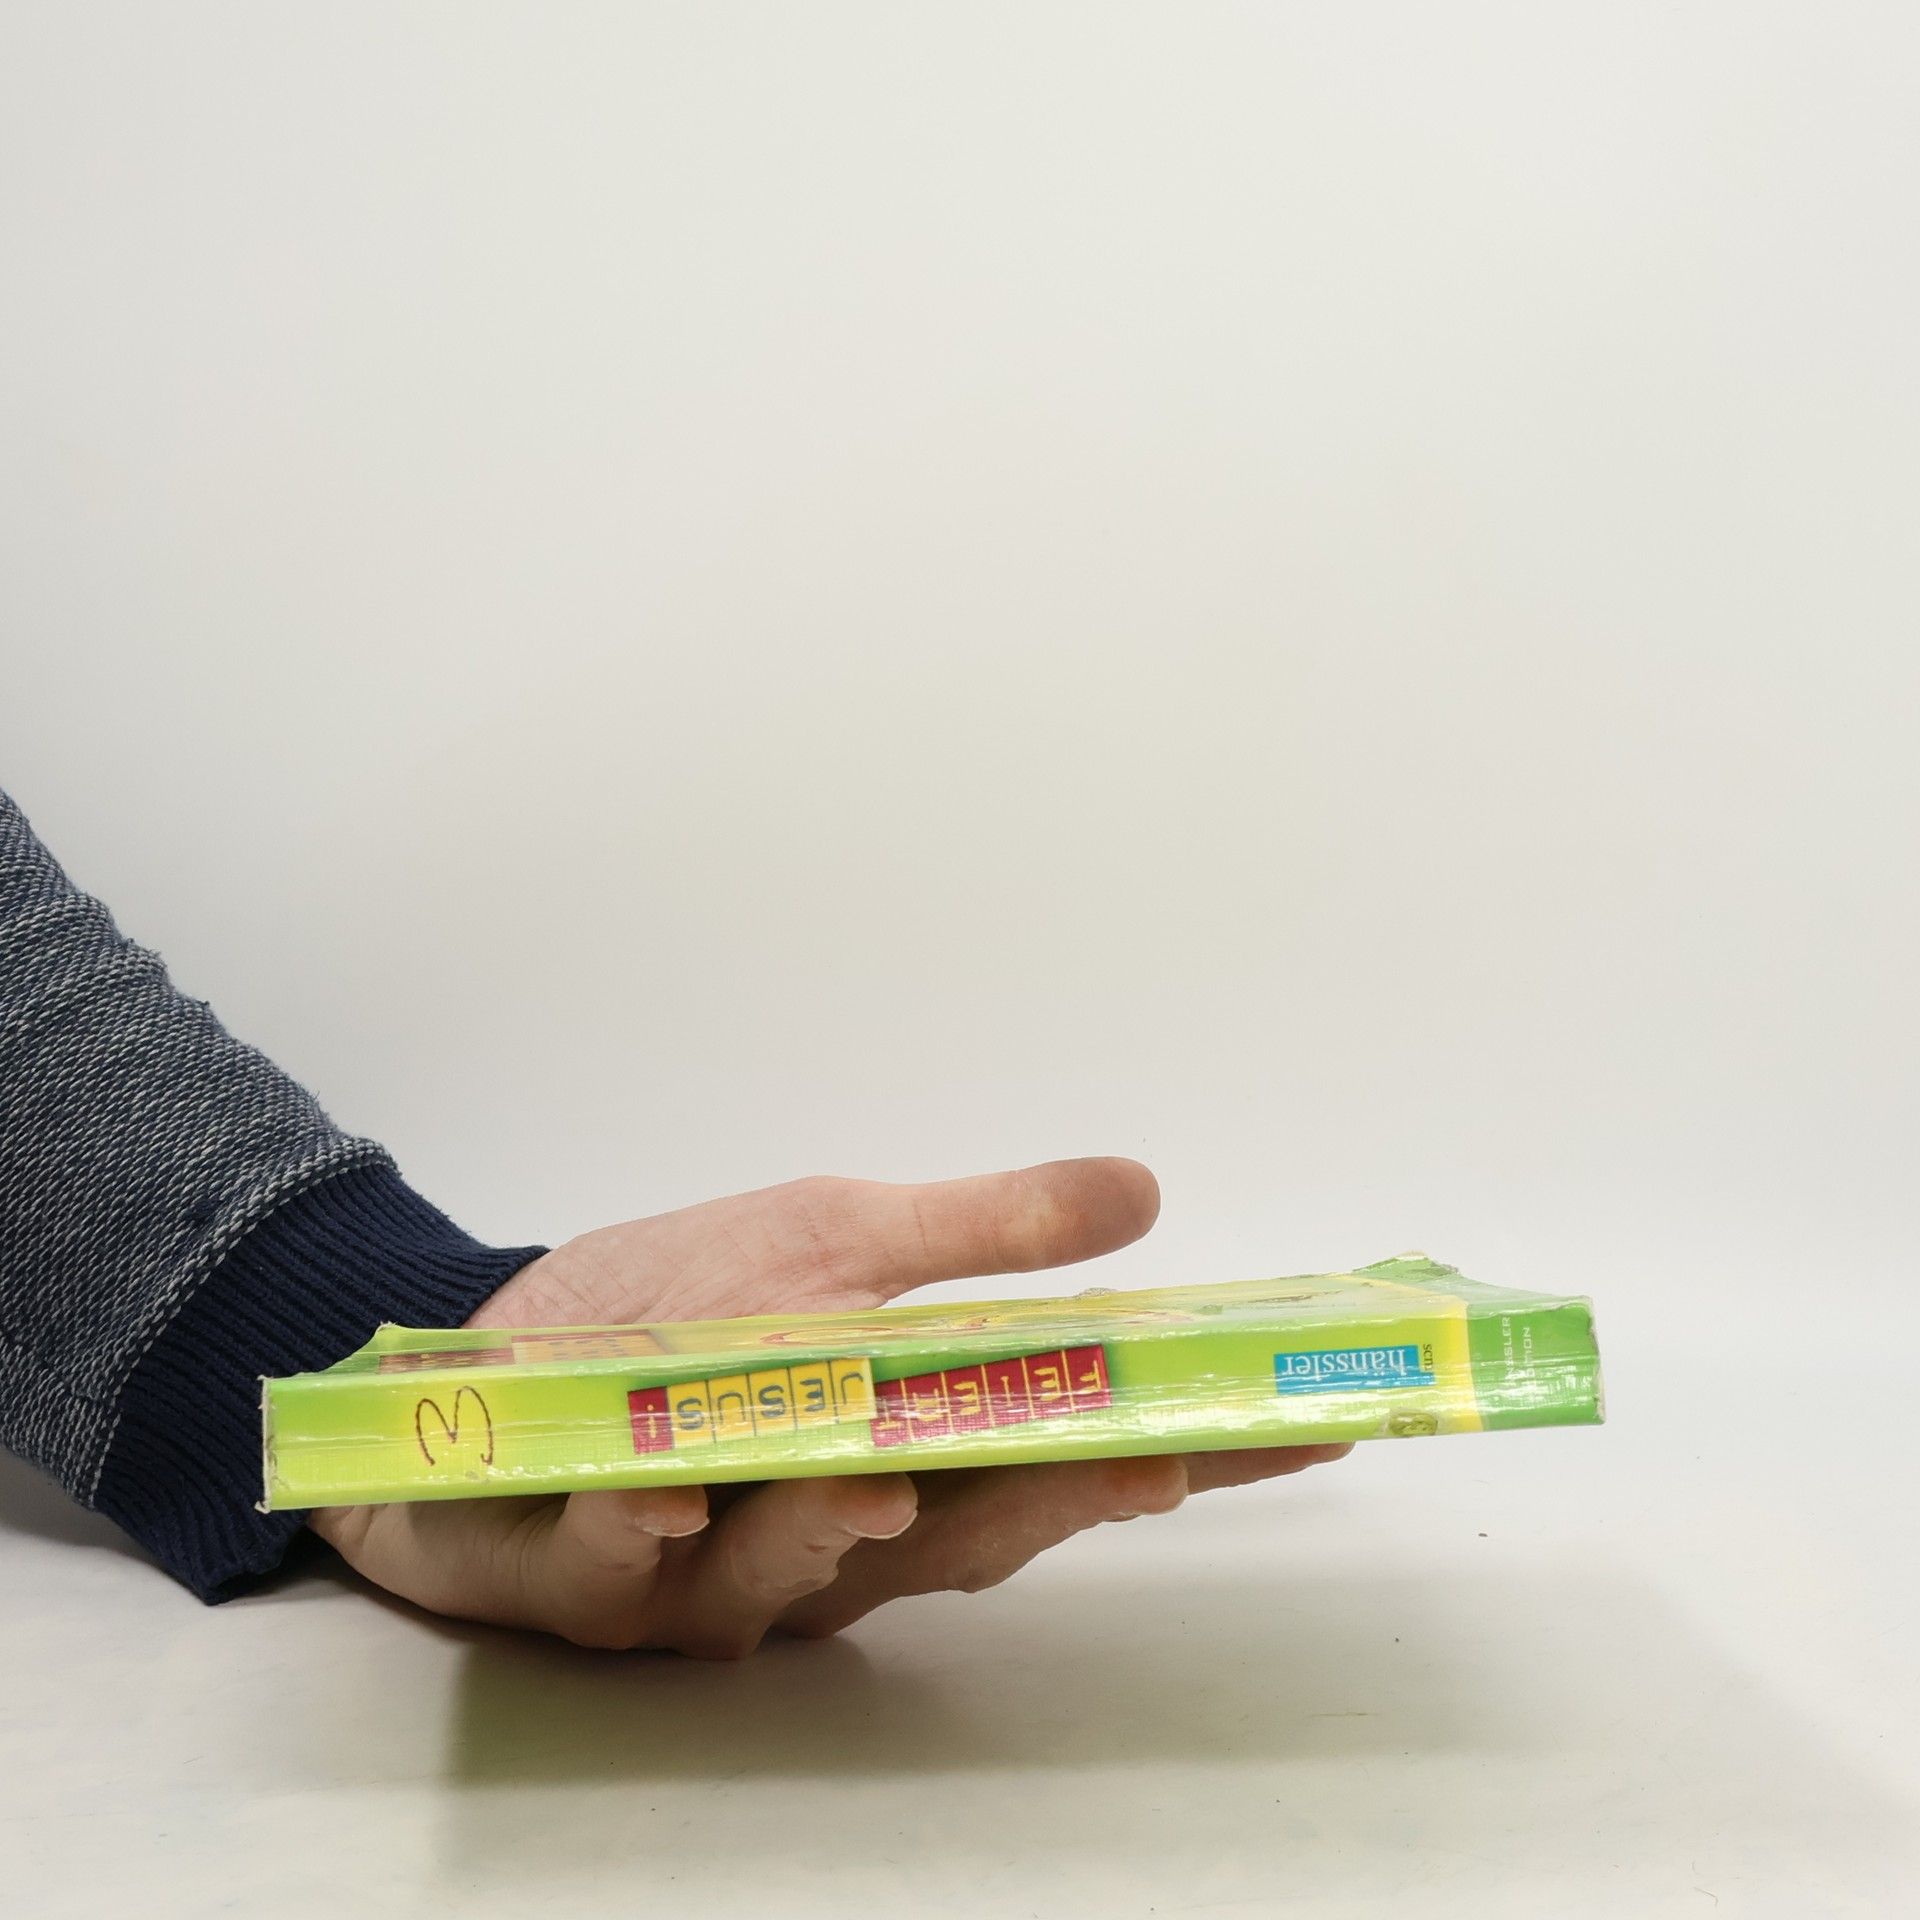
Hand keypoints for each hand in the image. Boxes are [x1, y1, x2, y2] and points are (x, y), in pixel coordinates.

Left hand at [309, 1159, 1347, 1655]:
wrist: (489, 1350)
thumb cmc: (676, 1307)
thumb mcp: (836, 1236)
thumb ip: (983, 1234)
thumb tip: (1145, 1191)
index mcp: (908, 1453)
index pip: (1067, 1456)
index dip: (1185, 1452)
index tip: (1302, 1426)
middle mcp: (832, 1537)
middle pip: (967, 1538)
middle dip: (1060, 1504)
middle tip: (1154, 1464)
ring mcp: (712, 1575)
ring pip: (797, 1580)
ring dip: (838, 1528)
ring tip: (879, 1472)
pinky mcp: (586, 1582)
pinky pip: (618, 1574)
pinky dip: (641, 1531)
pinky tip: (655, 1489)